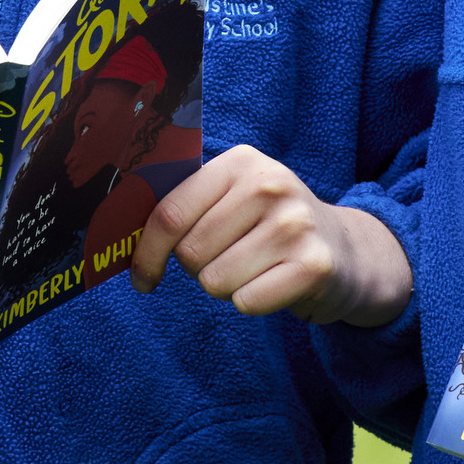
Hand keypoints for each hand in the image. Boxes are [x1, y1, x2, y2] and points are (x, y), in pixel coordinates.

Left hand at [128, 146, 413, 326]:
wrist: (349, 251)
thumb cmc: (271, 227)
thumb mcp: (234, 198)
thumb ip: (185, 205)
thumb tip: (114, 232)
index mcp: (240, 162)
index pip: (169, 214)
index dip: (146, 253)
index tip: (143, 277)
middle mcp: (269, 185)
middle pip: (190, 253)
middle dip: (199, 268)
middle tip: (231, 258)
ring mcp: (295, 223)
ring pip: (215, 281)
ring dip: (228, 286)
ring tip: (257, 268)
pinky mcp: (314, 265)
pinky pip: (246, 302)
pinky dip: (253, 302)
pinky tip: (276, 284)